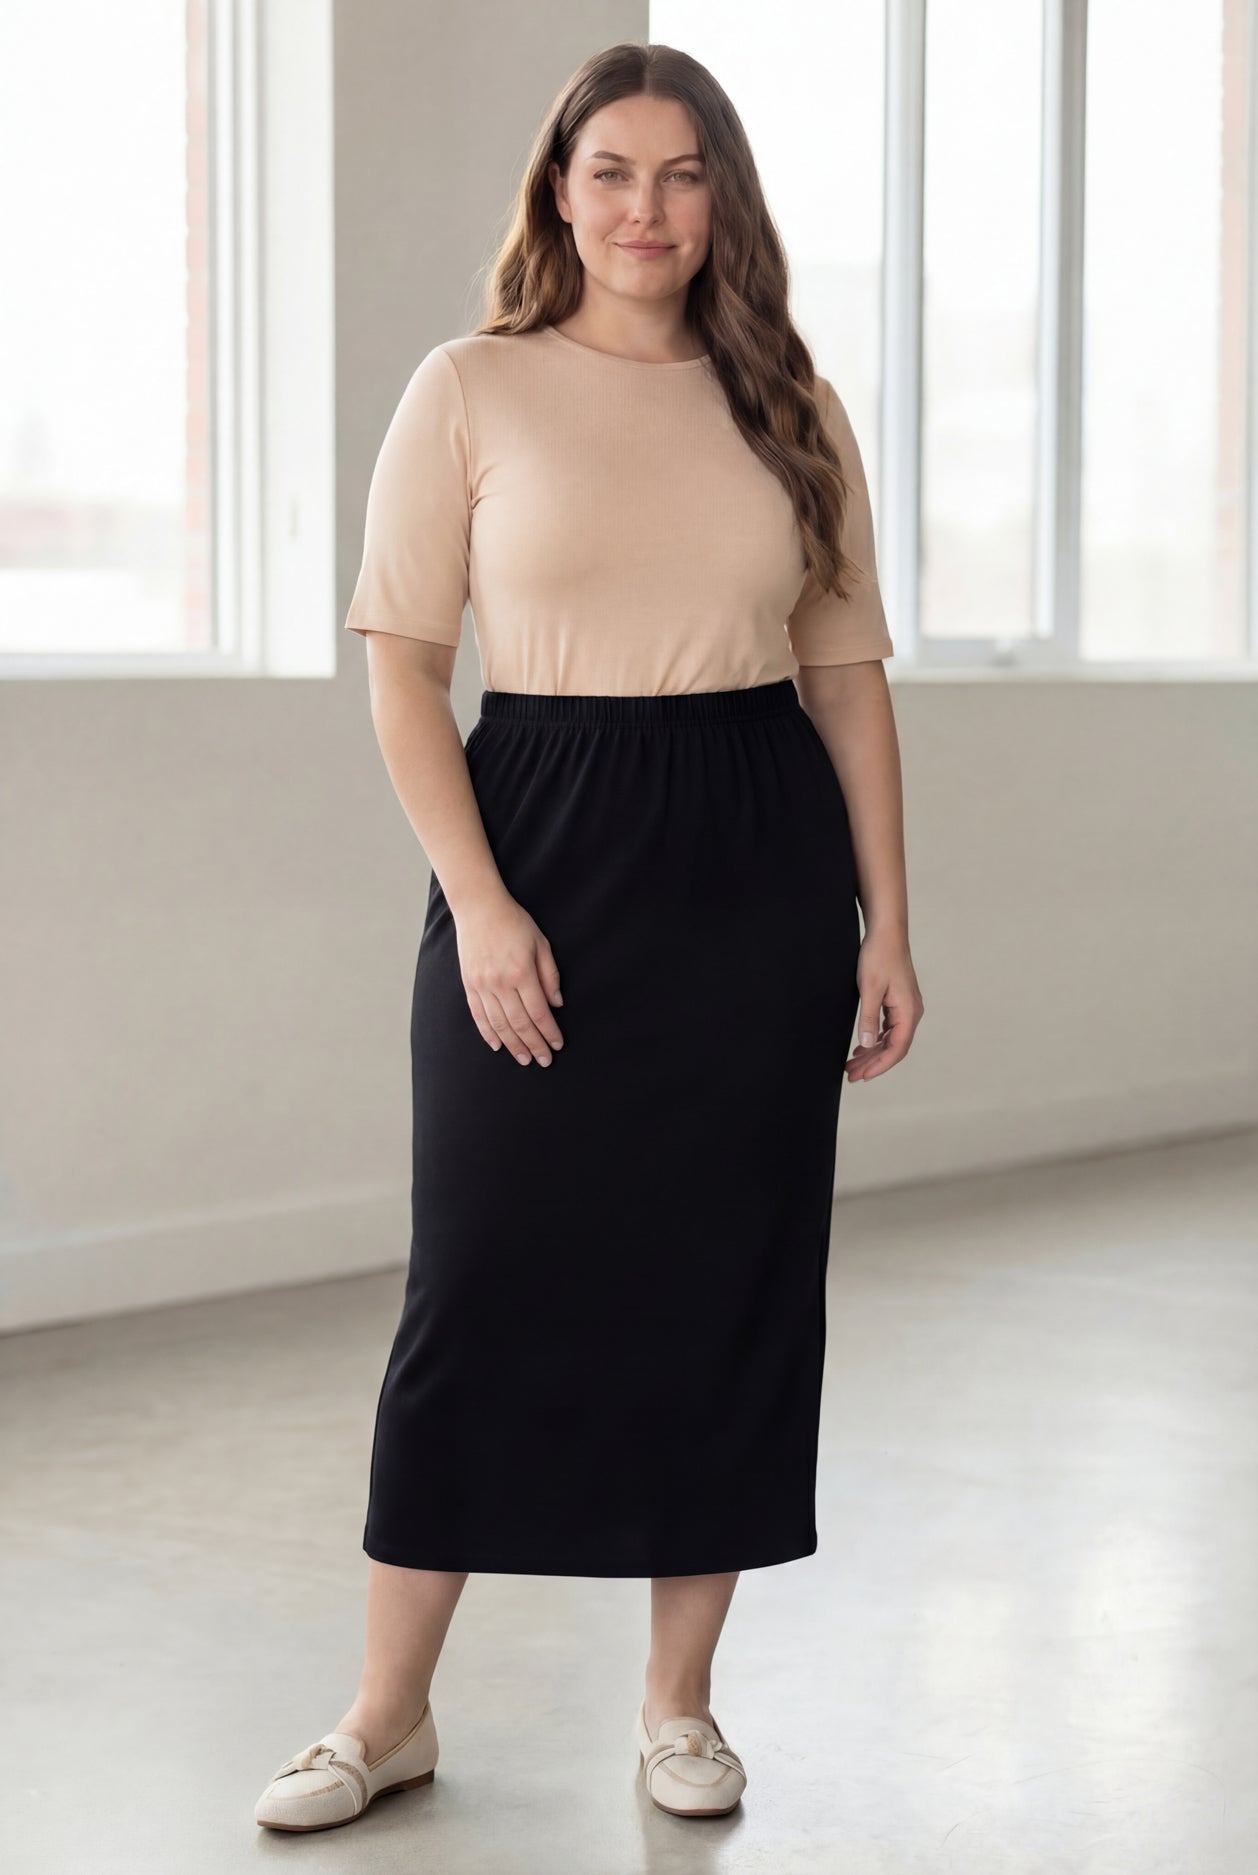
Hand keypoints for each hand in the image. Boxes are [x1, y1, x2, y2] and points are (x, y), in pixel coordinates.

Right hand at [455, 890, 564, 1065]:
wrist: (479, 908)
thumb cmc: (514, 923)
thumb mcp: (541, 943)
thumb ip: (549, 975)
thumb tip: (556, 1004)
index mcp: (522, 973)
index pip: (538, 1013)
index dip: (549, 1032)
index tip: (557, 1045)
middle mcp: (501, 983)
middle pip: (520, 1024)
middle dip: (534, 1045)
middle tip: (544, 1061)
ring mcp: (482, 985)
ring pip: (499, 1024)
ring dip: (513, 1045)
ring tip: (524, 1059)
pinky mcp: (469, 984)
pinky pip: (479, 1015)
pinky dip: (488, 1033)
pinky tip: (497, 1046)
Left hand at [846, 928, 922, 1081]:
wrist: (887, 932)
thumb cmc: (880, 956)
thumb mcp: (869, 989)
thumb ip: (868, 1018)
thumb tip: (866, 1044)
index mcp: (908, 1012)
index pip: (897, 1048)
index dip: (880, 1065)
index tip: (863, 1076)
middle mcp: (911, 1012)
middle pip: (893, 1047)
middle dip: (872, 1063)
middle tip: (851, 1075)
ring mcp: (906, 1007)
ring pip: (890, 1038)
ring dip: (872, 1052)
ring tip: (852, 1064)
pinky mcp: (898, 1001)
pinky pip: (888, 1028)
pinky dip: (875, 1039)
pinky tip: (862, 1046)